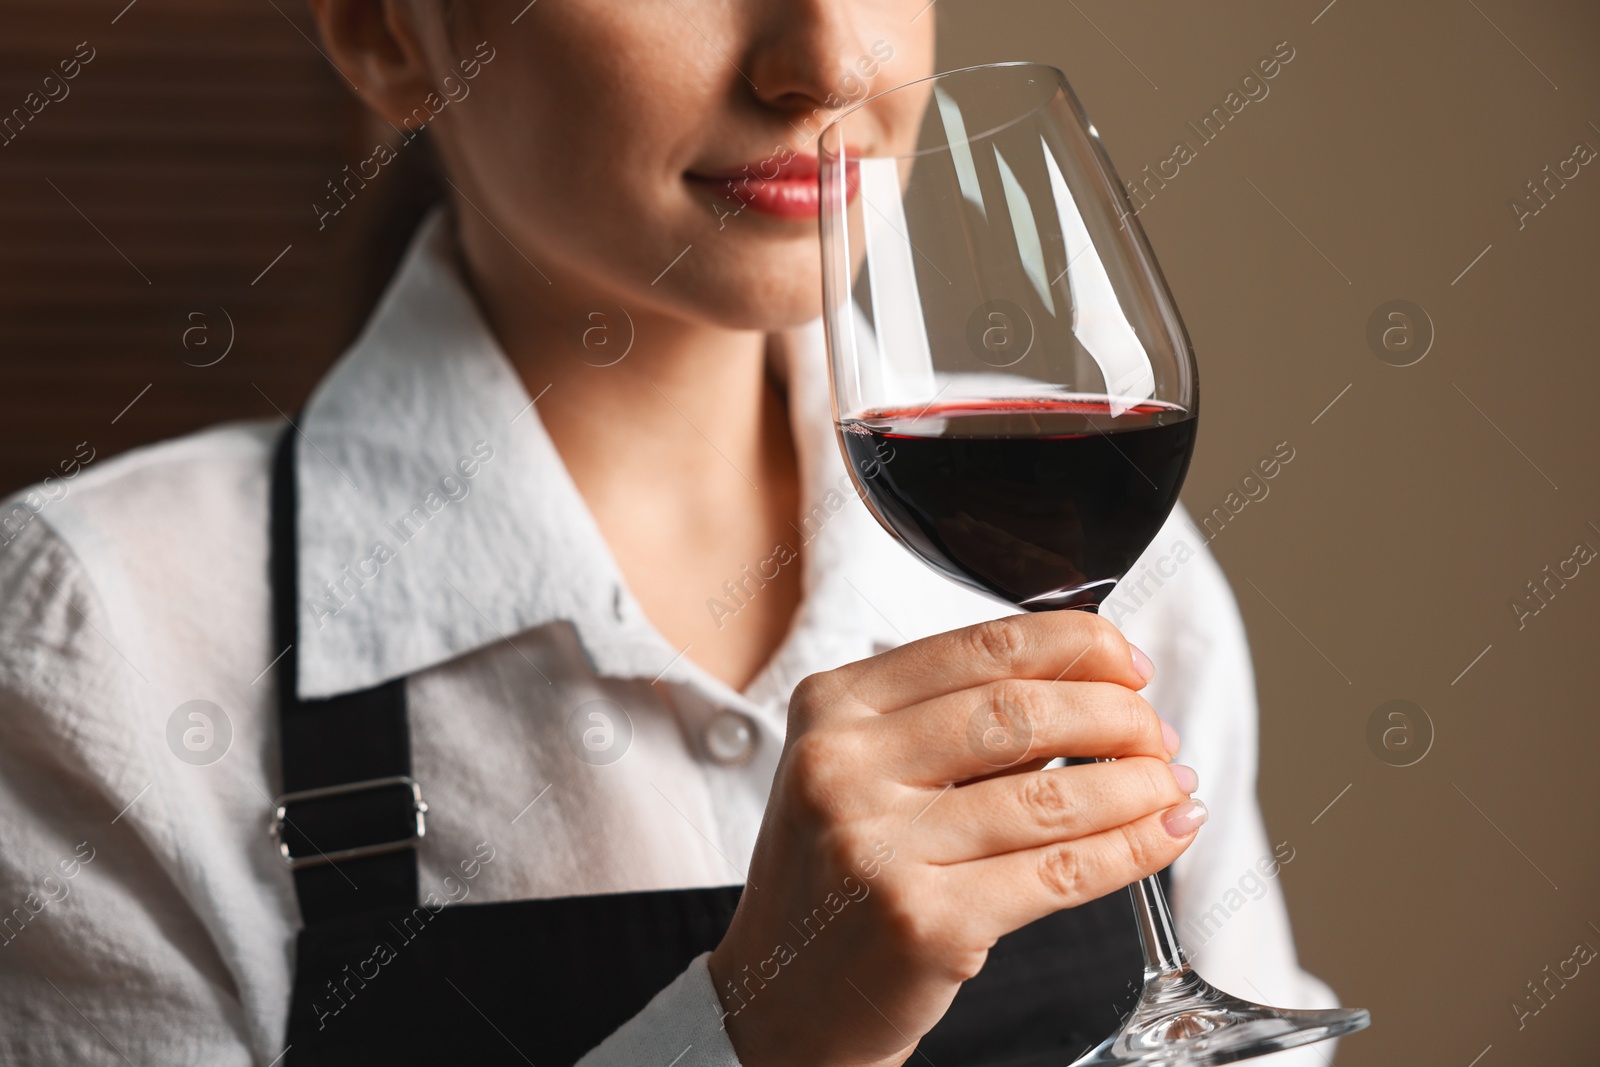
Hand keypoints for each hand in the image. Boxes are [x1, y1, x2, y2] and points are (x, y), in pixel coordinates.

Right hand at [707, 610, 1201, 1066]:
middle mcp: (843, 766)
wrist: (782, 998)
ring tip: (1171, 784)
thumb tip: (1095, 684)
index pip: (979, 648)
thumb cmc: (839, 874)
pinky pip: (1059, 873)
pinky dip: (1130, 850)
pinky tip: (1163, 835)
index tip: (1126, 663)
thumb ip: (951, 721)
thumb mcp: (861, 769)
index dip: (1075, 645)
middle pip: (1020, 711)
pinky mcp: (924, 921)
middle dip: (1116, 715)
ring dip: (1137, 785)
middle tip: (1155, 734)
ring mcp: (879, 846)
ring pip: (1051, 795)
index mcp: (831, 706)